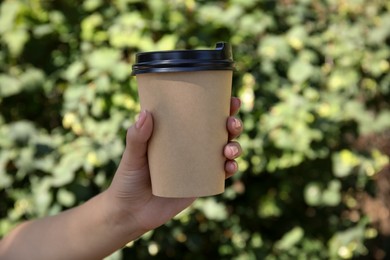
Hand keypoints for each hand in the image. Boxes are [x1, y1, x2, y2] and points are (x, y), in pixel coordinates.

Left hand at [105, 97, 242, 234]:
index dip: (220, 106)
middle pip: (219, 131)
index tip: (231, 100)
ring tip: (230, 150)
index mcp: (176, 133)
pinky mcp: (200, 183)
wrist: (131, 213)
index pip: (200, 114)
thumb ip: (136, 137)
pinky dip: (230, 168)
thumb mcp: (132, 156)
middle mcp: (190, 146)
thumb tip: (146, 114)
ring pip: (224, 151)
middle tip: (232, 124)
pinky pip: (220, 174)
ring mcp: (197, 165)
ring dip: (235, 147)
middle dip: (232, 124)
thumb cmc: (127, 179)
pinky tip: (230, 167)